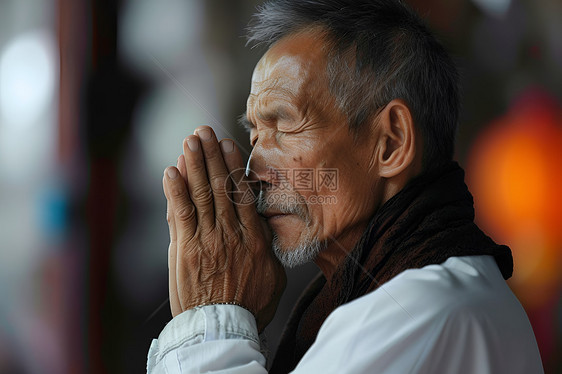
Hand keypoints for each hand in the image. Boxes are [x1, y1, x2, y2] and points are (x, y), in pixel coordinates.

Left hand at [163, 125, 285, 331]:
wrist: (225, 326)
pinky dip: (175, 191)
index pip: (242, 193)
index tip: (226, 144)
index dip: (232, 166)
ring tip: (189, 141)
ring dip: (193, 165)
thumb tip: (263, 227)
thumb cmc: (251, 304)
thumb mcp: (273, 276)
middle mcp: (230, 232)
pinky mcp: (186, 249)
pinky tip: (171, 171)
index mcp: (253, 237)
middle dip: (210, 156)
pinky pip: (181, 214)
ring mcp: (207, 239)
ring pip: (201, 195)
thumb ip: (266, 247)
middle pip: (219, 187)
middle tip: (203, 131)